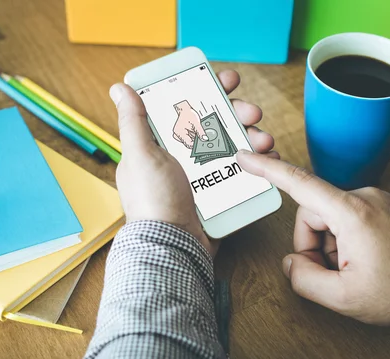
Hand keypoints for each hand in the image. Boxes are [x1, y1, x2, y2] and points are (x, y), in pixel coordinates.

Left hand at [110, 70, 278, 256]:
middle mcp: (183, 158)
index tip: (227, 81)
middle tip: (252, 110)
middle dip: (237, 112)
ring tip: (263, 139)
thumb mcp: (141, 155)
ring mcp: (203, 177)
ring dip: (252, 136)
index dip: (207, 90)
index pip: (186, 108)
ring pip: (233, 146)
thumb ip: (133, 121)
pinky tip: (269, 157)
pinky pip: (242, 172)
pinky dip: (258, 163)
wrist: (174, 246)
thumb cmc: (153, 201)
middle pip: (215, 124)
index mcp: (162, 145)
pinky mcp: (220, 194)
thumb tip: (120, 89)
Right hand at [173, 100, 206, 148]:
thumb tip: (204, 139)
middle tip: (200, 134)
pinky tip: (194, 130)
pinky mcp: (180, 134)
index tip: (202, 142)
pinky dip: (192, 135)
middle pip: (189, 142)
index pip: (189, 144)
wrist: (184, 109)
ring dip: (194, 136)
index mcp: (179, 133)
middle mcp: (177, 135)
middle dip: (196, 139)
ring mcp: (178, 135)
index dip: (196, 144)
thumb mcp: (196, 123)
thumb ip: (200, 132)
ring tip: (196, 130)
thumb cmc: (188, 114)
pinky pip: (188, 137)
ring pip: (189, 140)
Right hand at [237, 150, 389, 325]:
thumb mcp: (344, 298)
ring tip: (353, 270)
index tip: (245, 157)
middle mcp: (364, 196)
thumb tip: (291, 262)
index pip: (299, 183)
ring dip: (332, 245)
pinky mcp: (385, 205)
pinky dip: (347, 239)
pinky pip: (350, 217)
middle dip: (314, 245)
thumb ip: (304, 279)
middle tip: (332, 274)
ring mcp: (377, 199)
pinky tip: (365, 260)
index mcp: (351, 212)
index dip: (267, 170)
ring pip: (331, 217)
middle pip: (313, 213)